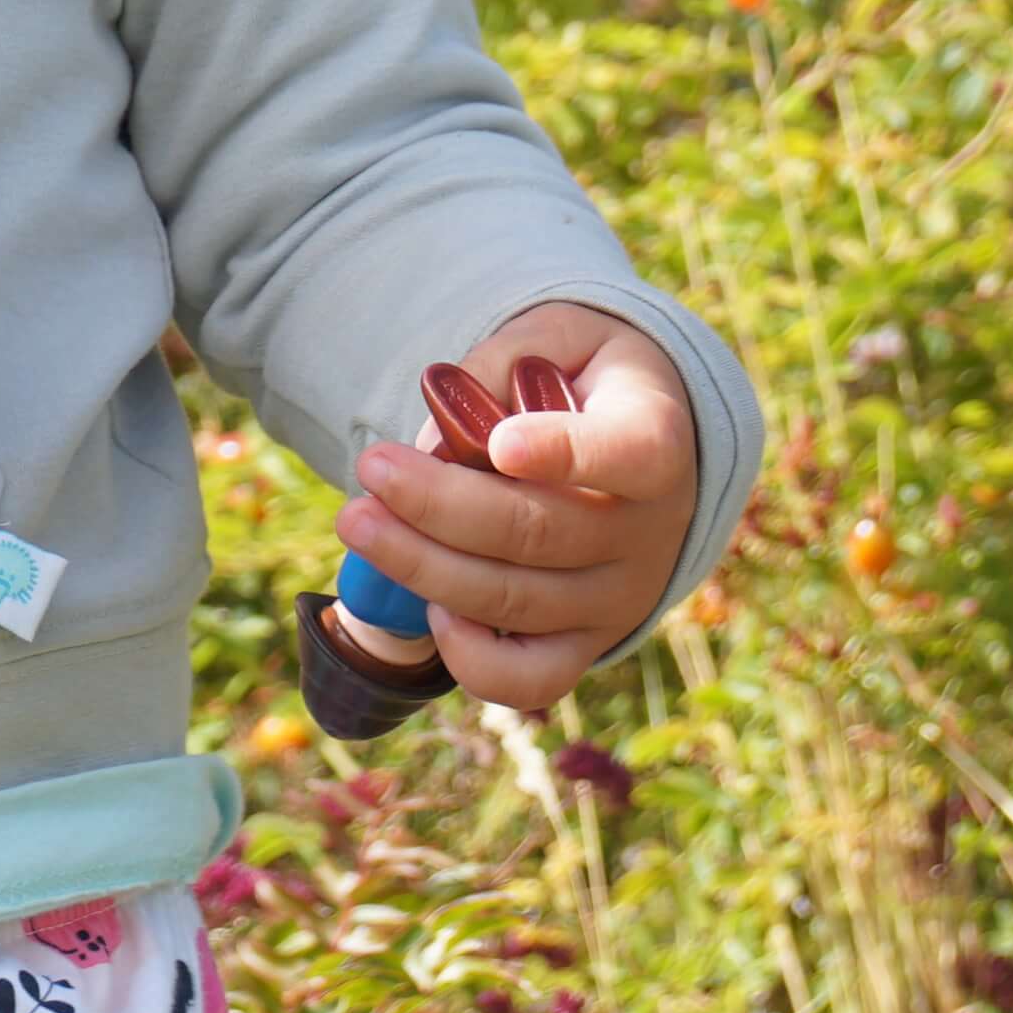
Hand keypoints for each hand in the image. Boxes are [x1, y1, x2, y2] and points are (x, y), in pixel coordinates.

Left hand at [333, 309, 701, 713]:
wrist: (642, 443)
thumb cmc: (583, 377)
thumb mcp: (555, 335)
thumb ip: (499, 366)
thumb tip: (437, 440)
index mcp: (654, 441)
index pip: (626, 454)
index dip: (563, 453)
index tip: (498, 444)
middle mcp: (648, 531)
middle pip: (538, 532)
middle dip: (439, 504)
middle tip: (370, 467)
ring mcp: (620, 596)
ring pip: (518, 601)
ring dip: (424, 566)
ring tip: (359, 522)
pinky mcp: (589, 640)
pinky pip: (534, 677)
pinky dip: (474, 658)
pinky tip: (428, 609)